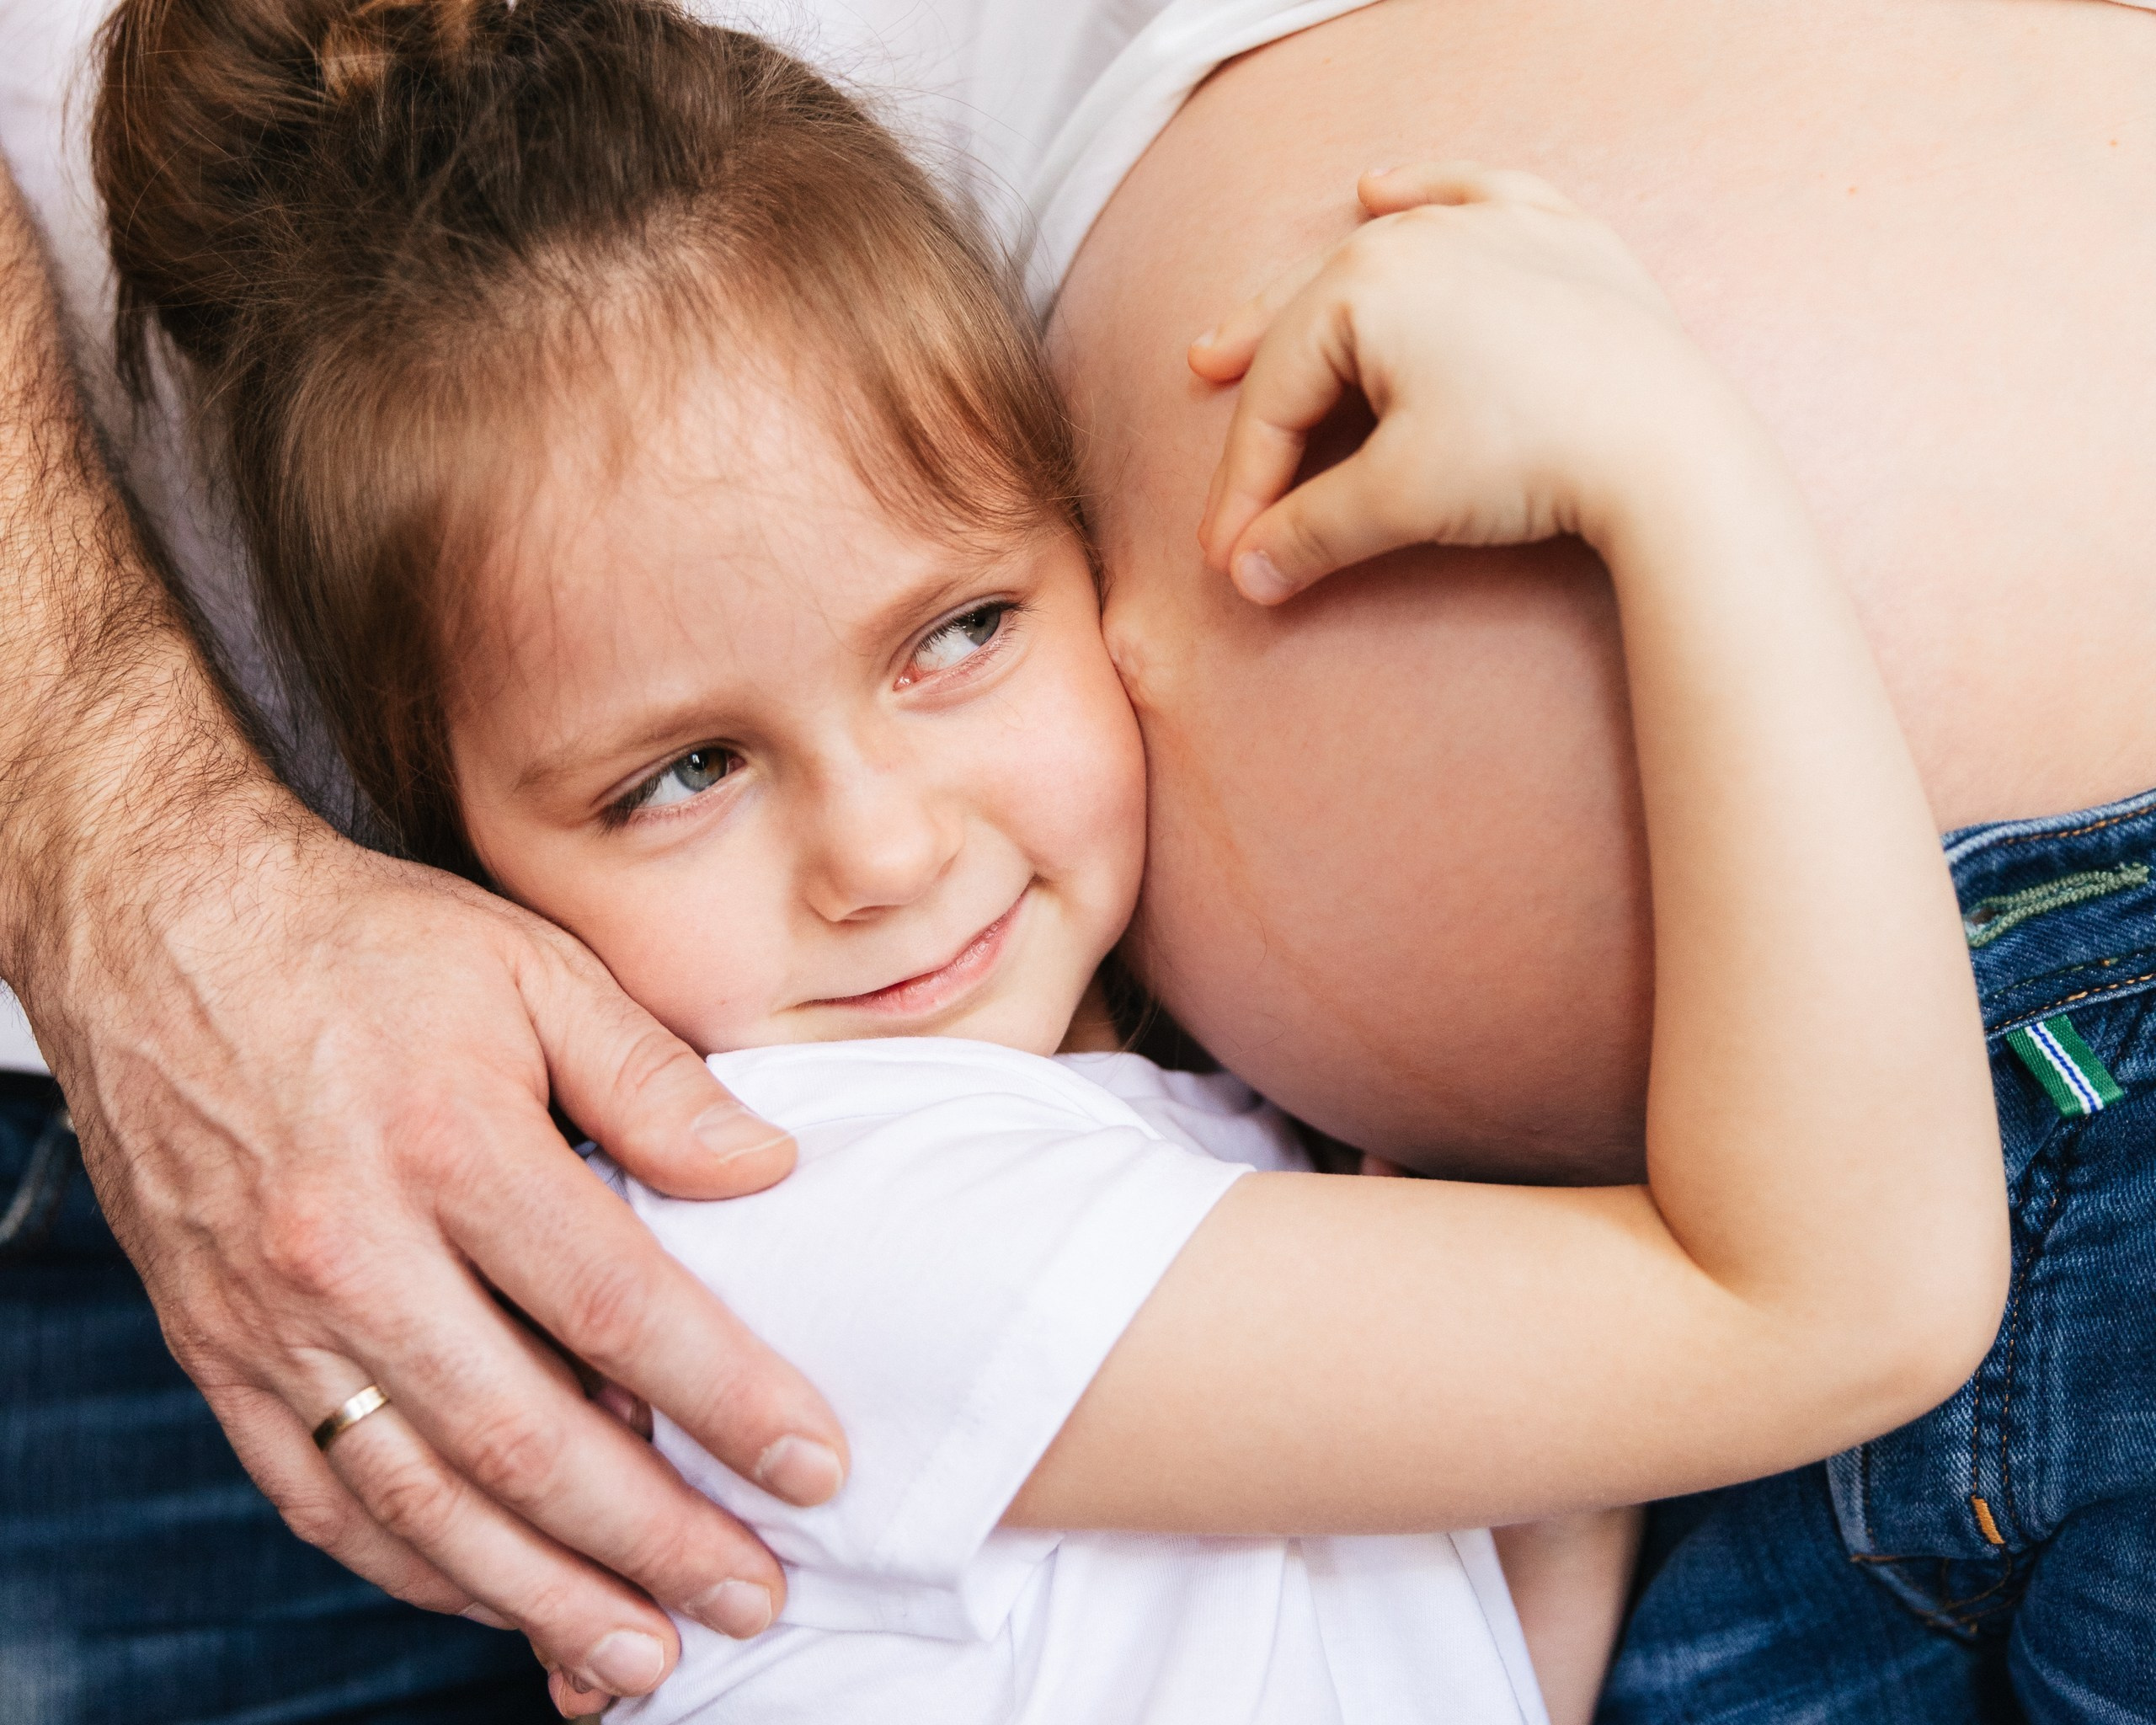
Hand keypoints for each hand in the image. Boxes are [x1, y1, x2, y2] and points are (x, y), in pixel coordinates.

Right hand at [16, 808, 848, 1703]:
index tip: (813, 1467)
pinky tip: (498, 1597)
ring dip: (540, 1593)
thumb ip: (651, 1079)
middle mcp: (350, 1251)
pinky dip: (415, 1567)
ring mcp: (270, 1318)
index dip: (727, 1400)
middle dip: (652, 1539)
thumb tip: (766, 1172)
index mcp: (447, 1144)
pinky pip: (318, 1496)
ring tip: (644, 1652)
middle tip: (753, 1596)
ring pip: (419, 1500)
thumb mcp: (530, 965)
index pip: (617, 1308)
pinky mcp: (216, 1352)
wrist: (159, 930)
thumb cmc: (364, 943)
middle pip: (524, 1438)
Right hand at [1188, 162, 1731, 603]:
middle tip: (1204, 381)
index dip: (1244, 485)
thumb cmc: (1528, 456)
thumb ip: (1308, 533)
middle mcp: (1415, 236)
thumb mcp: (1397, 501)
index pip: (1277, 399)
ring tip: (1269, 298)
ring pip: (1376, 249)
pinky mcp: (1554, 237)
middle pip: (1309, 318)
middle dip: (1257, 369)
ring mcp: (1488, 227)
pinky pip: (1473, 194)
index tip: (1229, 554)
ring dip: (1314, 283)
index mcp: (1360, 288)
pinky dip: (1427, 191)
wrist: (1669, 444)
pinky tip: (1385, 189)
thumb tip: (1248, 575)